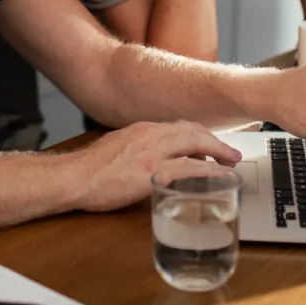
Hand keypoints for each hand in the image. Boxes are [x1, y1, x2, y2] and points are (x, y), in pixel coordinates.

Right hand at [70, 120, 239, 211]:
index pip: (179, 126)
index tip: (210, 142)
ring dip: (218, 152)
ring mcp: (153, 153)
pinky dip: (211, 171)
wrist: (74, 177)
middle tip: (230, 152)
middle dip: (215, 140)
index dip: (199, 134)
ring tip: (231, 162)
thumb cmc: (89, 169)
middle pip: (193, 130)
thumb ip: (136, 149)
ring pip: (195, 143)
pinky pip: (190, 168)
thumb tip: (149, 160)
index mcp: (142, 129)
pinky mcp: (153, 172)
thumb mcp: (116, 148)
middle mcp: (150, 135)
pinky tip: (221, 175)